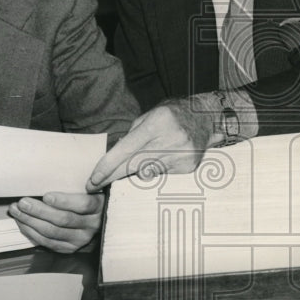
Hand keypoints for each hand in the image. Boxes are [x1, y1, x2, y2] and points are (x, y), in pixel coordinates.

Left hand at [8, 191, 104, 252]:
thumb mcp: (90, 187)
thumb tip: (49, 173)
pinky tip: (22, 223)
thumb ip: (79, 182)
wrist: (96, 219)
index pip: (83, 205)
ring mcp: (81, 239)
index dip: (64, 201)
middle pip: (63, 220)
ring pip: (52, 232)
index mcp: (99, 206)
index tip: (46, 196)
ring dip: (31, 221)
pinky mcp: (70, 248)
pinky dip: (32, 233)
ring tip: (16, 210)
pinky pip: (48, 242)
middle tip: (22, 202)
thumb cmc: (87, 196)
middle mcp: (92, 225)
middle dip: (39, 211)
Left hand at [86, 98, 213, 188]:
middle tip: (94, 185)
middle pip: (132, 166)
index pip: (125, 150)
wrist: (207, 117)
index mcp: (157, 124)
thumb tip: (115, 154)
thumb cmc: (174, 114)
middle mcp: (170, 140)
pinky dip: (155, 169)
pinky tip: (162, 157)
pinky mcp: (188, 167)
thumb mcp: (150, 114)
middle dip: (111, 176)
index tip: (92, 179)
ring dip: (135, 171)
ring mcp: (181, 156)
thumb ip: (133, 133)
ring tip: (138, 162)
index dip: (106, 167)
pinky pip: (161, 174)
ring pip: (146, 172)